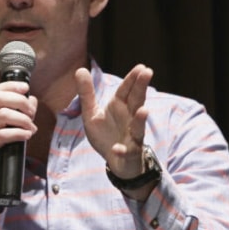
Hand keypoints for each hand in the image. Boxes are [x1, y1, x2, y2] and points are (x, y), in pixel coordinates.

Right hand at [0, 81, 37, 211]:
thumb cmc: (3, 157)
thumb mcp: (14, 132)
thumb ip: (22, 115)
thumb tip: (32, 100)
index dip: (10, 86)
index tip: (26, 88)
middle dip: (20, 101)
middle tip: (32, 113)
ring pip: (1, 115)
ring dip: (22, 119)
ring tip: (31, 128)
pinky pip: (2, 134)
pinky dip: (18, 133)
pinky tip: (27, 136)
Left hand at [75, 64, 153, 185]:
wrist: (116, 162)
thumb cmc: (106, 134)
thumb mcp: (91, 113)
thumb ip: (86, 93)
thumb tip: (80, 69)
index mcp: (120, 107)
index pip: (126, 90)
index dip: (132, 79)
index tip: (141, 67)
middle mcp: (129, 118)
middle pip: (137, 101)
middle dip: (141, 88)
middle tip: (148, 73)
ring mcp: (131, 136)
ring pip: (138, 127)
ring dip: (140, 120)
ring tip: (144, 111)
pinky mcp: (128, 153)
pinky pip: (125, 152)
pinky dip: (122, 150)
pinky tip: (117, 149)